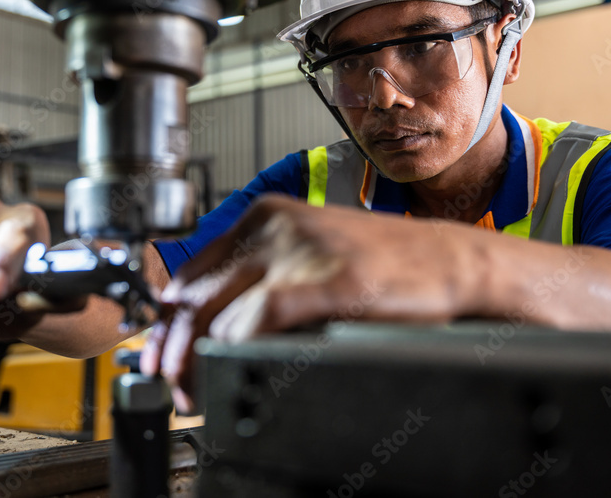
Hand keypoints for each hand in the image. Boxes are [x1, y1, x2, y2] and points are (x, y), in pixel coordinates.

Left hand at [140, 193, 484, 411]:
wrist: (450, 261)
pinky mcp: (327, 281)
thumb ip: (259, 274)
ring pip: (213, 313)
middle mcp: (273, 227)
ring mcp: (299, 252)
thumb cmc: (384, 264)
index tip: (159, 360)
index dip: (164, 326)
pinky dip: (234, 352)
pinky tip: (234, 372)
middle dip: (170, 352)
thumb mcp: (308, 252)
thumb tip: (207, 320)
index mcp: (264, 216)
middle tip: (172, 388)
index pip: (187, 273)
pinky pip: (256, 321)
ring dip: (195, 363)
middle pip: (191, 296)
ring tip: (199, 393)